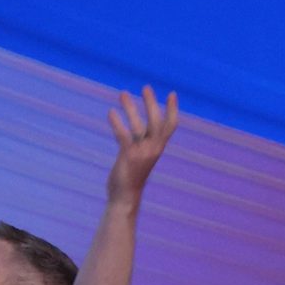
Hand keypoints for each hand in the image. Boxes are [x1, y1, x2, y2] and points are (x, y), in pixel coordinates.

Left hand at [104, 85, 179, 204]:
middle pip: (158, 122)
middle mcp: (153, 149)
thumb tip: (137, 130)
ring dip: (131, 108)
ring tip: (122, 93)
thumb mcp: (140, 157)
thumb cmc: (130, 177)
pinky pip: (124, 137)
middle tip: (145, 87)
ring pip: (140, 126)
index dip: (172, 109)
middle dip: (152, 103)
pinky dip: (117, 124)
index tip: (172, 93)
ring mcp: (142, 153)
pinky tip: (111, 112)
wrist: (126, 197)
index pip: (170, 126)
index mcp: (158, 148)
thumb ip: (141, 144)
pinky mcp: (128, 157)